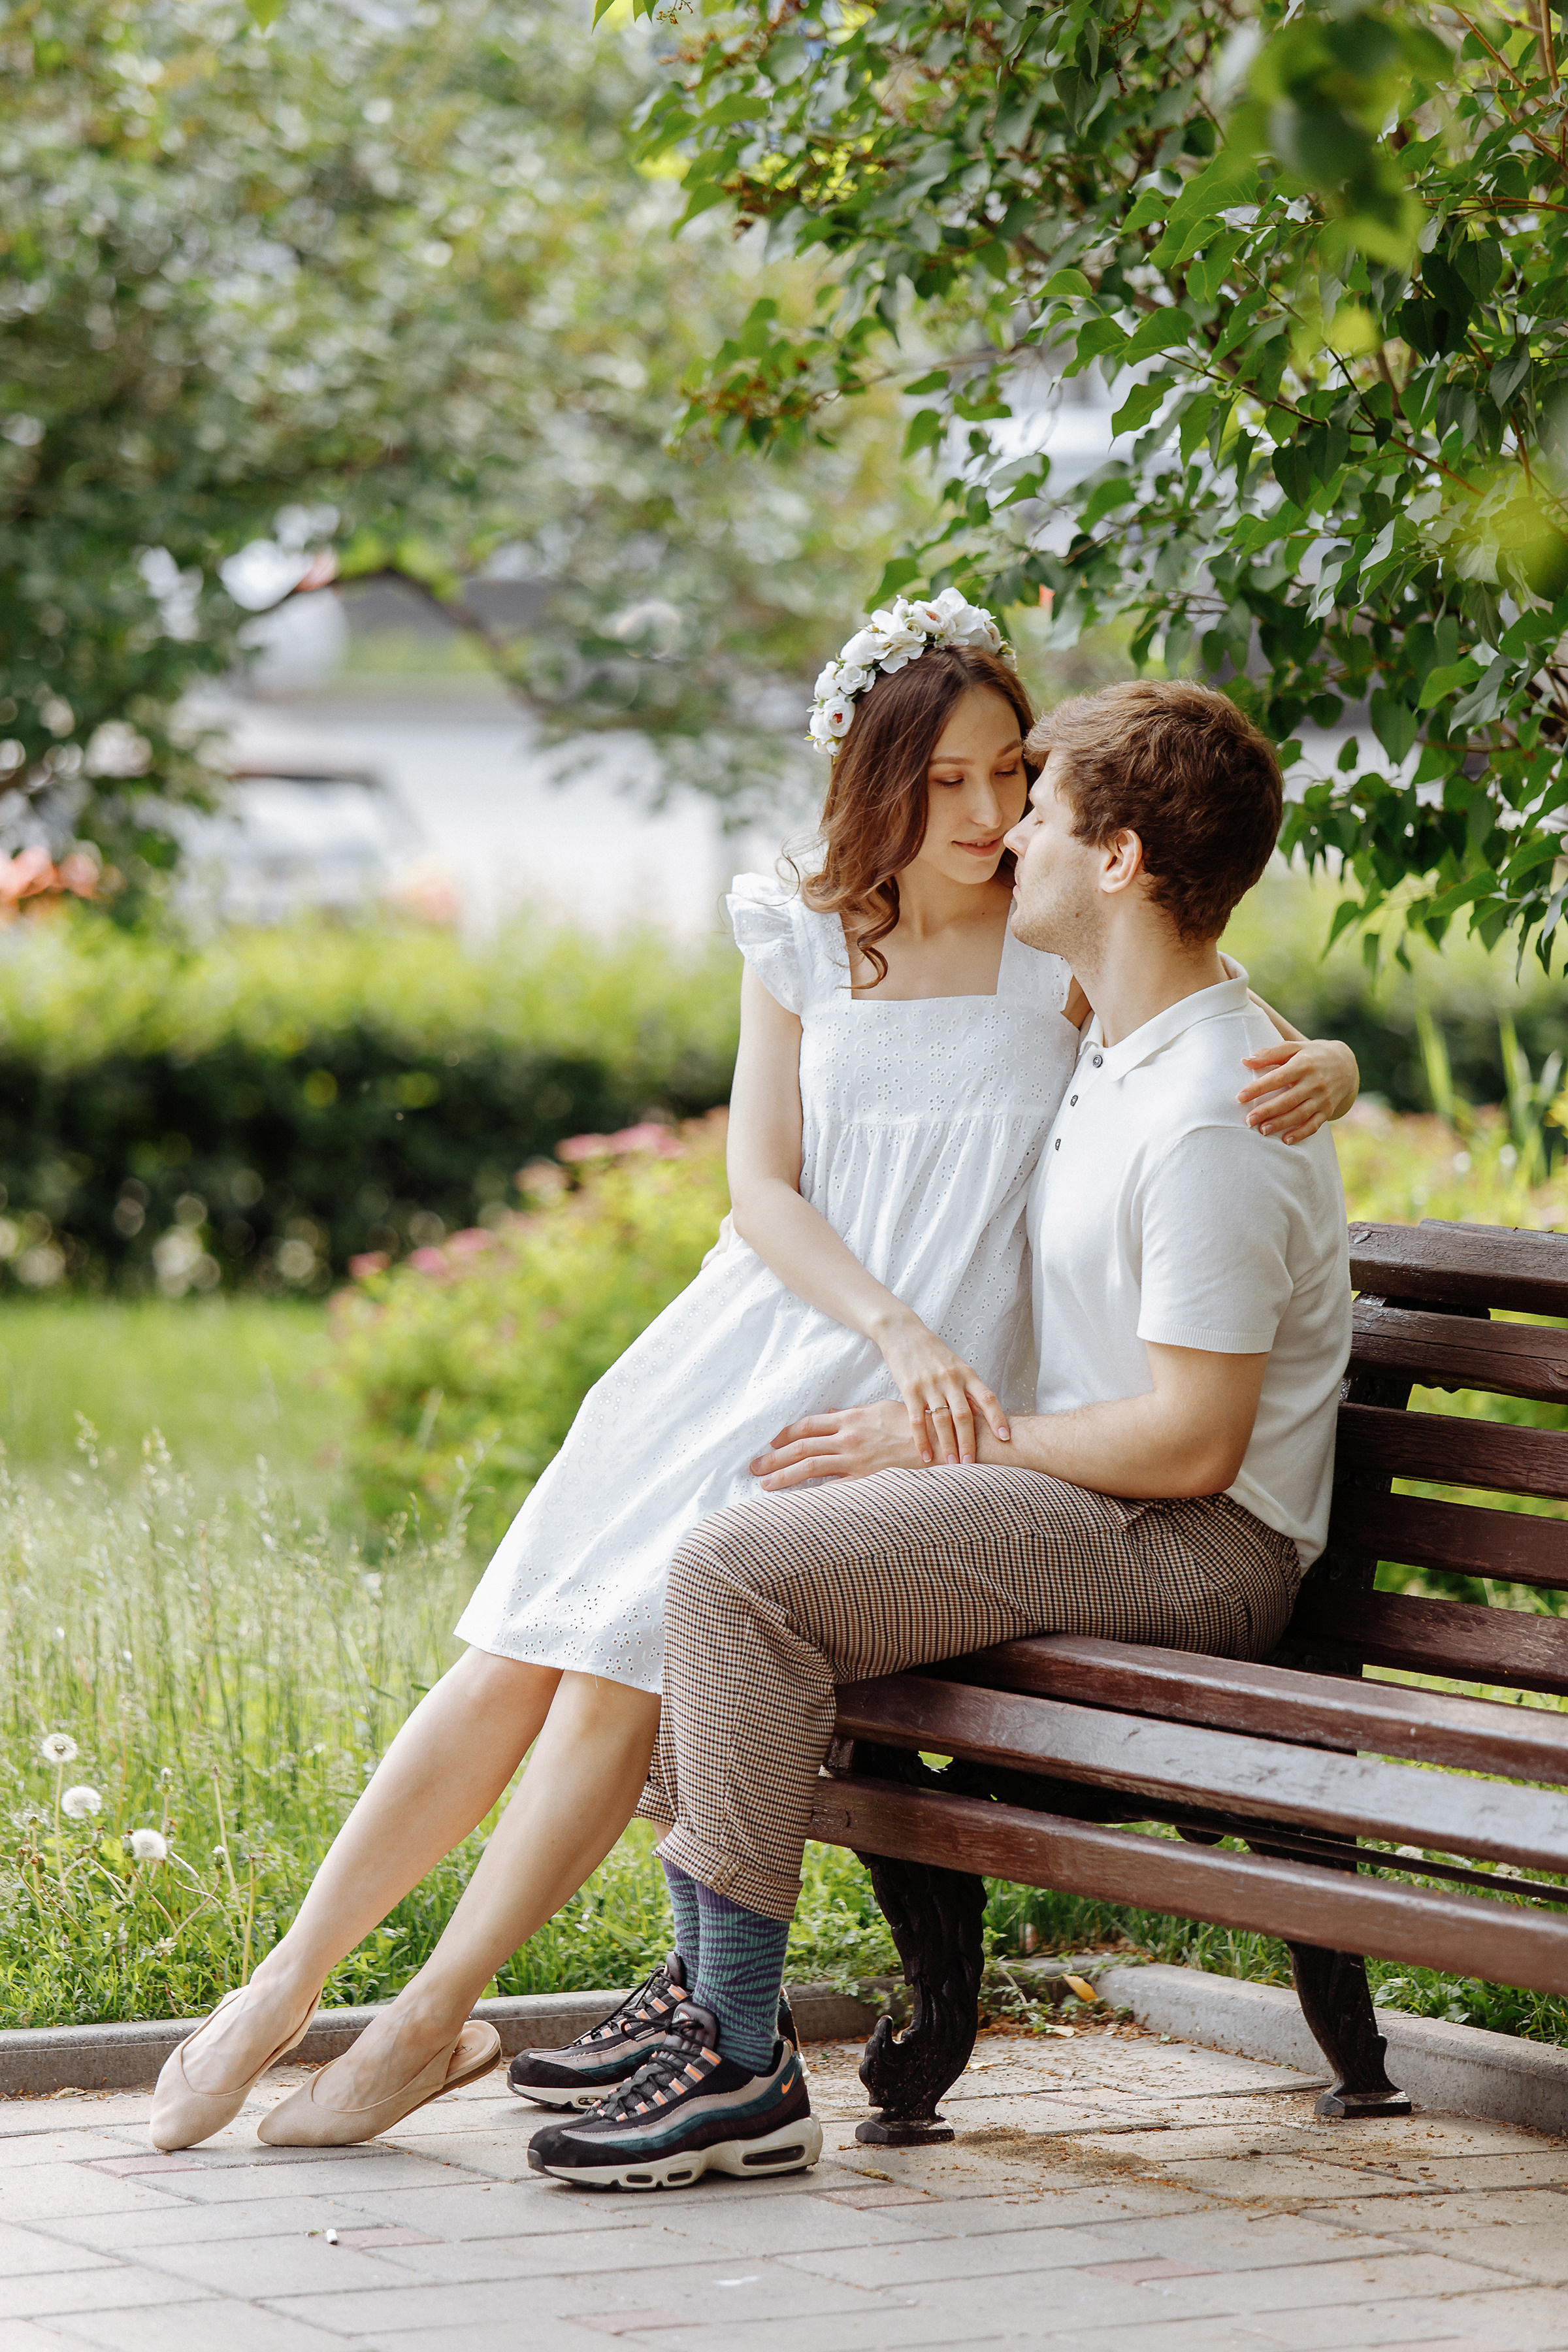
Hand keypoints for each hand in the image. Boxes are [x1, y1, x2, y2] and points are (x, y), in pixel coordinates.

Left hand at [751, 1403, 922, 1490]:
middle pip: (800, 1447)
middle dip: (773, 1457)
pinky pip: (832, 1490)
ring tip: (764, 1484)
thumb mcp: (883, 1410)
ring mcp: (856, 1462)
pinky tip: (797, 1502)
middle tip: (753, 1467)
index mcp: (852, 1419)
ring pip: (809, 1468)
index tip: (772, 1442)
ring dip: (782, 1476)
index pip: (808, 1425)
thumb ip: (855, 1415)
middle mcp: (848, 1439)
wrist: (943, 1446)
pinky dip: (812, 1495)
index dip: (786, 1434)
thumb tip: (835, 1415)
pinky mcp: (866, 1482)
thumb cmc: (916, 1427)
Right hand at [874, 1315, 1010, 1464]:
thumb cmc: (933, 1353)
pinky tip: (925, 1455)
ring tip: (951, 1464)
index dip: (998, 1418)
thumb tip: (983, 1416)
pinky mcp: (909, 1389)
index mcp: (966, 1374)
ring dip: (947, 1445)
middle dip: (968, 1442)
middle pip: (964, 1416)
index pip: (987, 1397)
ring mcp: (930, 1384)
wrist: (903, 1333)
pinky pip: (916, 1419)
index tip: (1005, 1437)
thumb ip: (968, 1389)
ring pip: (942, 1421)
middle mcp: (951, 1379)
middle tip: (972, 1464)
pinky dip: (921, 1440)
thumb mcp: (956, 1366)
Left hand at [1238, 1037, 1357, 1142]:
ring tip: (1262, 1131)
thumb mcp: (1294, 1047)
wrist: (1346, 1064)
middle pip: (1289, 1099)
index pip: (1278, 1077)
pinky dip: (1301, 1133)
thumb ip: (1270, 1053)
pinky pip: (1315, 1124)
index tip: (1240, 1097)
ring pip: (1300, 1114)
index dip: (1259, 1088)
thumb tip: (1245, 1061)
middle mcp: (1315, 1082)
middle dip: (1267, 1111)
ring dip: (1281, 1124)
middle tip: (1248, 1120)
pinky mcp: (1328, 1110)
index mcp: (1303, 1064)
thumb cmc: (1311, 1055)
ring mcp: (1323, 1098)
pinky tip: (1286, 1140)